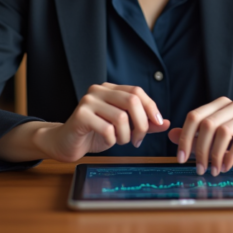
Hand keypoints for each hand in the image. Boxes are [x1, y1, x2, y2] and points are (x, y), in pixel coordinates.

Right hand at [45, 83, 169, 161]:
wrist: (66, 143)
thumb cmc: (94, 133)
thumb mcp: (122, 128)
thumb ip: (143, 123)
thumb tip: (166, 123)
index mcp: (110, 89)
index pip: (137, 91)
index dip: (151, 107)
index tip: (158, 123)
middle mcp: (99, 90)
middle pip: (132, 101)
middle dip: (141, 123)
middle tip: (139, 139)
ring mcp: (88, 101)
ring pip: (121, 117)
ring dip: (126, 135)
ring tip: (121, 141)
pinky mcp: (80, 115)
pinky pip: (107, 129)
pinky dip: (113, 140)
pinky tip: (108, 141)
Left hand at [167, 97, 232, 176]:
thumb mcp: (215, 140)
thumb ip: (195, 136)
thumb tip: (171, 135)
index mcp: (220, 104)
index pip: (195, 116)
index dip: (185, 137)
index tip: (180, 158)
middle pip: (208, 124)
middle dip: (200, 149)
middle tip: (199, 169)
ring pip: (223, 132)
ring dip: (215, 155)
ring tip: (213, 170)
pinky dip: (230, 157)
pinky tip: (226, 167)